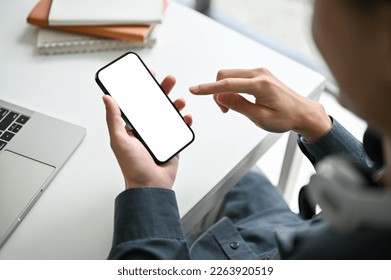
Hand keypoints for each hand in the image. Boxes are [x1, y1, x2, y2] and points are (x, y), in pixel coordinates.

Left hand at [103, 75, 192, 189]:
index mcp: (133, 127)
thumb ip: (114, 118)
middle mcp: (147, 129)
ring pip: (170, 114)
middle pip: (156, 105)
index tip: (148, 76)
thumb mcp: (119, 140)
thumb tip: (107, 98)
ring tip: (180, 101)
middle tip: (169, 81)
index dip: (143, 88)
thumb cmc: (133, 167)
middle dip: (163, 91)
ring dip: (176, 105)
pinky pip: (180, 128)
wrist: (150, 186)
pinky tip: (186, 117)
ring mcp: (161, 135)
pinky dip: (185, 121)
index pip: (138, 102)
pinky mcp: (173, 143)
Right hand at [189, 68, 330, 141]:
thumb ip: (238, 106)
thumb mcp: (260, 117)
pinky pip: (238, 77)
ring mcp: (260, 72)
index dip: (208, 88)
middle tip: (224, 110)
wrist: (302, 112)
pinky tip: (238, 99)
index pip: (227, 84)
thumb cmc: (286, 117)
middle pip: (225, 75)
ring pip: (230, 75)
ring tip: (232, 107)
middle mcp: (259, 74)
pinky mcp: (260, 74)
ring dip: (224, 89)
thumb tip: (220, 97)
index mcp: (260, 85)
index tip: (194, 90)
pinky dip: (232, 87)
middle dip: (217, 91)